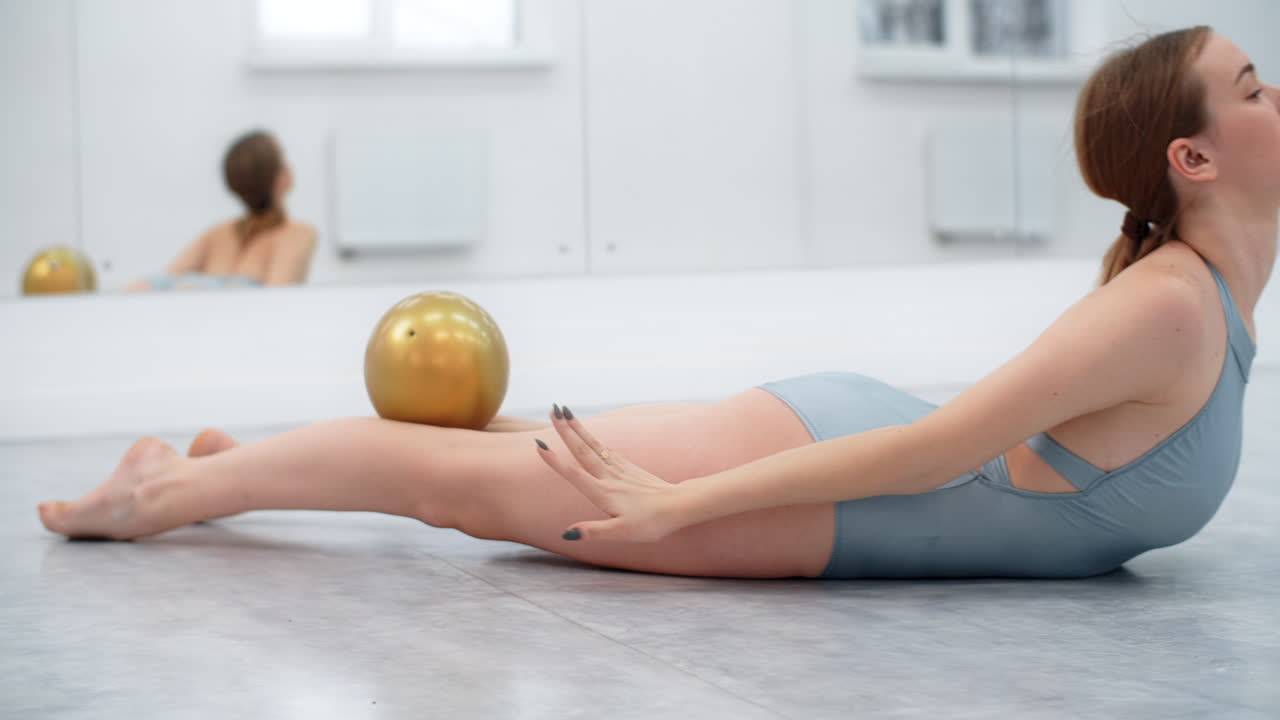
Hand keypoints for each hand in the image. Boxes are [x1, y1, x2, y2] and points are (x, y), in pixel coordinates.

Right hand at [536, 404, 684, 542]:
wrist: (680, 506)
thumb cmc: (652, 523)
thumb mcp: (622, 533)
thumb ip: (594, 532)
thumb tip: (567, 533)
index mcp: (603, 492)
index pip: (574, 474)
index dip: (555, 461)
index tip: (539, 445)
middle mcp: (609, 476)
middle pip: (582, 450)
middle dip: (566, 430)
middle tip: (553, 409)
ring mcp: (620, 470)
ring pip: (594, 445)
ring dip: (578, 428)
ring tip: (565, 412)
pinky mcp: (629, 468)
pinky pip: (606, 449)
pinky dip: (594, 439)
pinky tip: (590, 436)